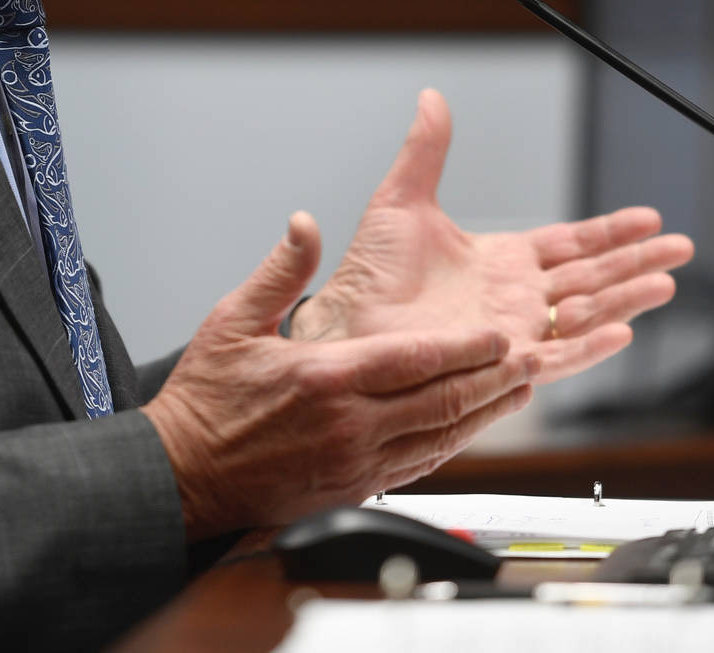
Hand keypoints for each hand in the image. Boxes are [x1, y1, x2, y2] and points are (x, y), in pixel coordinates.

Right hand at [142, 213, 537, 540]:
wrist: (183, 476)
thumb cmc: (205, 403)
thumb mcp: (231, 321)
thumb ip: (280, 272)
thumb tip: (305, 225)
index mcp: (325, 379)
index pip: (414, 360)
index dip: (464, 347)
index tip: (497, 334)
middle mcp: (350, 424)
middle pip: (441, 399)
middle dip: (490, 378)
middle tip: (529, 357)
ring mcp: (356, 462)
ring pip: (440, 436)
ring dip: (484, 412)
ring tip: (518, 388)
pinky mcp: (356, 488)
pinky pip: (421, 465)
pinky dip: (454, 443)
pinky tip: (473, 427)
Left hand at [291, 90, 693, 383]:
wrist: (344, 326)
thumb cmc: (365, 275)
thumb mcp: (402, 201)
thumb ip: (427, 151)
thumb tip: (431, 98)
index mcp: (501, 262)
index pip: (570, 245)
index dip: (610, 232)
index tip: (649, 217)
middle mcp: (514, 298)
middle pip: (592, 278)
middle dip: (637, 262)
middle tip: (681, 248)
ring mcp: (513, 331)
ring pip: (585, 314)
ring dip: (627, 298)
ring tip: (666, 282)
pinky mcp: (501, 361)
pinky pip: (557, 355)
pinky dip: (590, 345)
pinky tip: (622, 331)